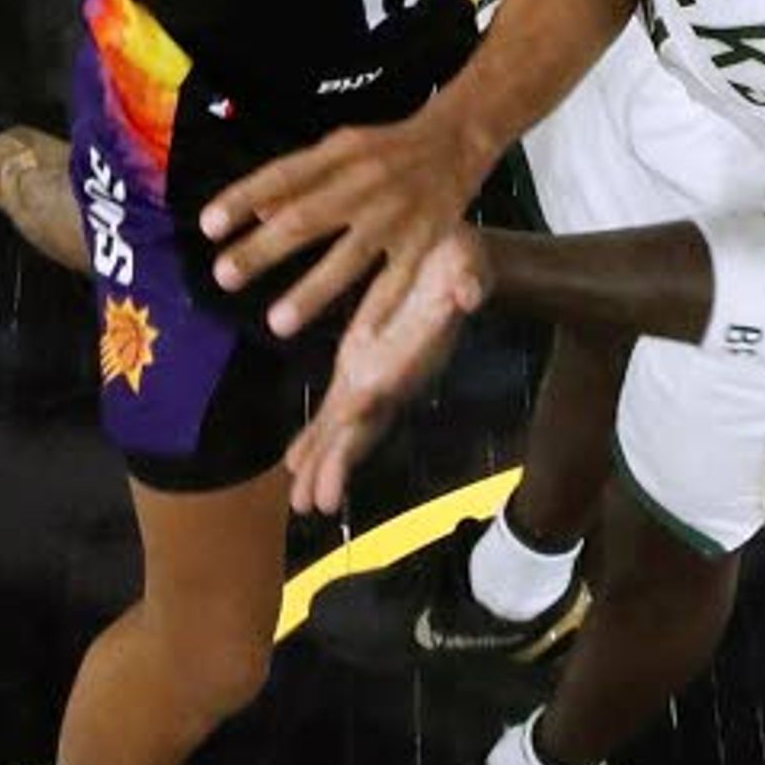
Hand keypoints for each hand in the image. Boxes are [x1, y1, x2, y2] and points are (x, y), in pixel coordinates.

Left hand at [202, 100, 497, 334]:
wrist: (458, 137)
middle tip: (223, 276)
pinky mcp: (424, 238)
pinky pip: (399, 278)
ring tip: (276, 322)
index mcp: (337, 156)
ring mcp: (394, 214)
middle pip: (305, 219)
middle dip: (262, 250)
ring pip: (348, 258)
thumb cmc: (388, 146)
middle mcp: (362, 183)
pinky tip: (360, 336)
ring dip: (312, 292)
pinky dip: (381, 307)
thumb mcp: (341, 146)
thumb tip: (254, 209)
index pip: (280, 176)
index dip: (242, 199)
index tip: (207, 227)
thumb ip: (299, 176)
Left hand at [285, 222, 485, 513]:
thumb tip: (468, 293)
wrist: (455, 266)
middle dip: (342, 462)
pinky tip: (295, 463)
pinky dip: (316, 438)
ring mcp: (376, 378)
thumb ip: (469, 280)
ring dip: (323, 463)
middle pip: (368, 424)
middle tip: (318, 503)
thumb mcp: (470, 261)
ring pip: (347, 429)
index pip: (392, 385)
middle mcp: (397, 376)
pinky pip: (335, 411)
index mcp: (417, 352)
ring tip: (300, 500)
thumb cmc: (462, 261)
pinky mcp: (359, 369)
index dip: (371, 408)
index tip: (346, 429)